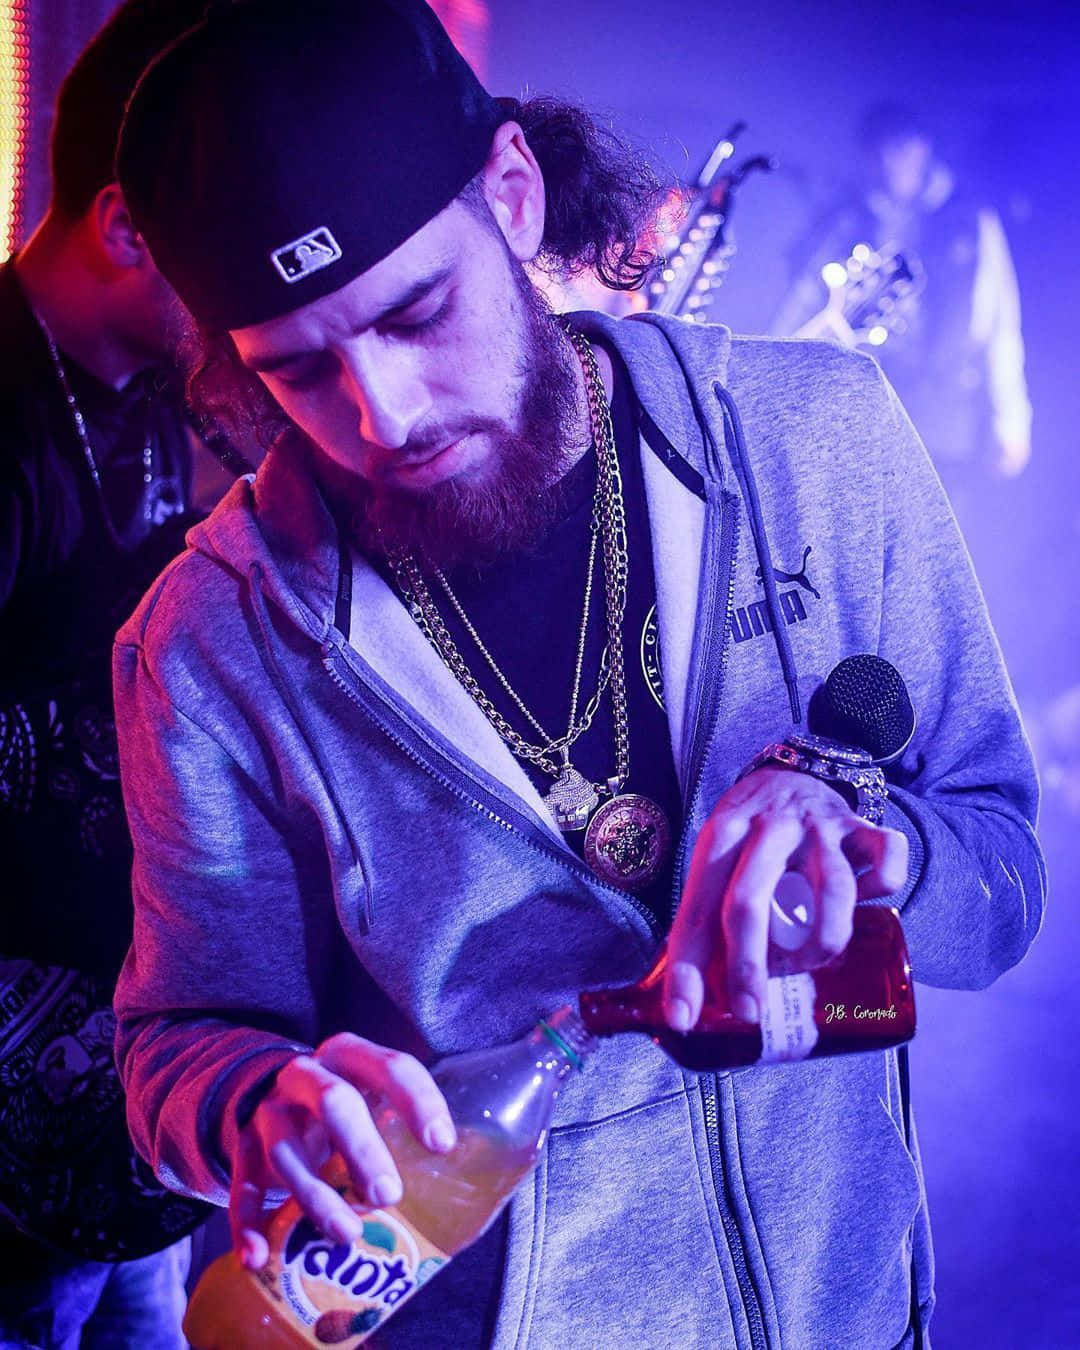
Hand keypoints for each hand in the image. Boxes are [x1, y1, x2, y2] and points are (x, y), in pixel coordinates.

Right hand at [230, 1034, 455, 1268]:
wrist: (269, 1093)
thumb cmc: (345, 1102)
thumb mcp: (372, 1095)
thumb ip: (406, 1120)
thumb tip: (469, 1166)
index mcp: (351, 1055)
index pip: (391, 1067)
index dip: (418, 1102)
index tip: (442, 1145)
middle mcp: (307, 1076)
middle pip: (334, 1102)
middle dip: (362, 1149)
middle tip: (390, 1196)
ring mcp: (271, 1111)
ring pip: (286, 1149)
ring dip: (315, 1195)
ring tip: (346, 1235)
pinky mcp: (242, 1148)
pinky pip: (241, 1185)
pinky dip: (247, 1223)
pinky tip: (259, 1256)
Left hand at [662, 766, 908, 1030]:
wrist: (792, 773)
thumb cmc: (748, 836)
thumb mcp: (716, 860)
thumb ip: (709, 914)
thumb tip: (692, 996)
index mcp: (720, 837)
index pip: (697, 909)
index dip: (688, 967)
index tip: (683, 1017)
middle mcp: (767, 829)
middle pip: (750, 901)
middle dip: (747, 966)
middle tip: (749, 1010)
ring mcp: (818, 827)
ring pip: (829, 890)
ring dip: (819, 942)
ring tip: (807, 964)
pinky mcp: (861, 828)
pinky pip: (885, 862)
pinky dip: (880, 891)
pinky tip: (866, 905)